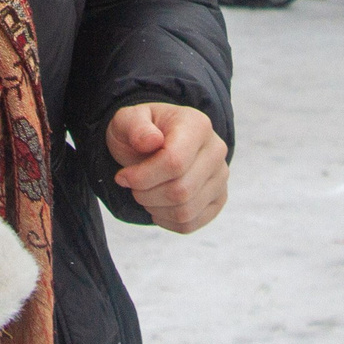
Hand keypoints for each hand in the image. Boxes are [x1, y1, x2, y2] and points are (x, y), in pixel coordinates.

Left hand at [106, 102, 228, 233]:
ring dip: (155, 208)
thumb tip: (151, 141)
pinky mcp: (218, 199)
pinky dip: (166, 220)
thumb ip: (135, 126)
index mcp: (197, 125)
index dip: (143, 177)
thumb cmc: (140, 131)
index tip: (122, 177)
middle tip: (132, 185)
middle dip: (146, 194)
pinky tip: (156, 205)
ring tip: (145, 192)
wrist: (153, 142)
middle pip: (181, 190)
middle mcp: (216, 151)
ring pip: (186, 211)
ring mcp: (221, 176)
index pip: (175, 162)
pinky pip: (190, 223)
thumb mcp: (127, 119)